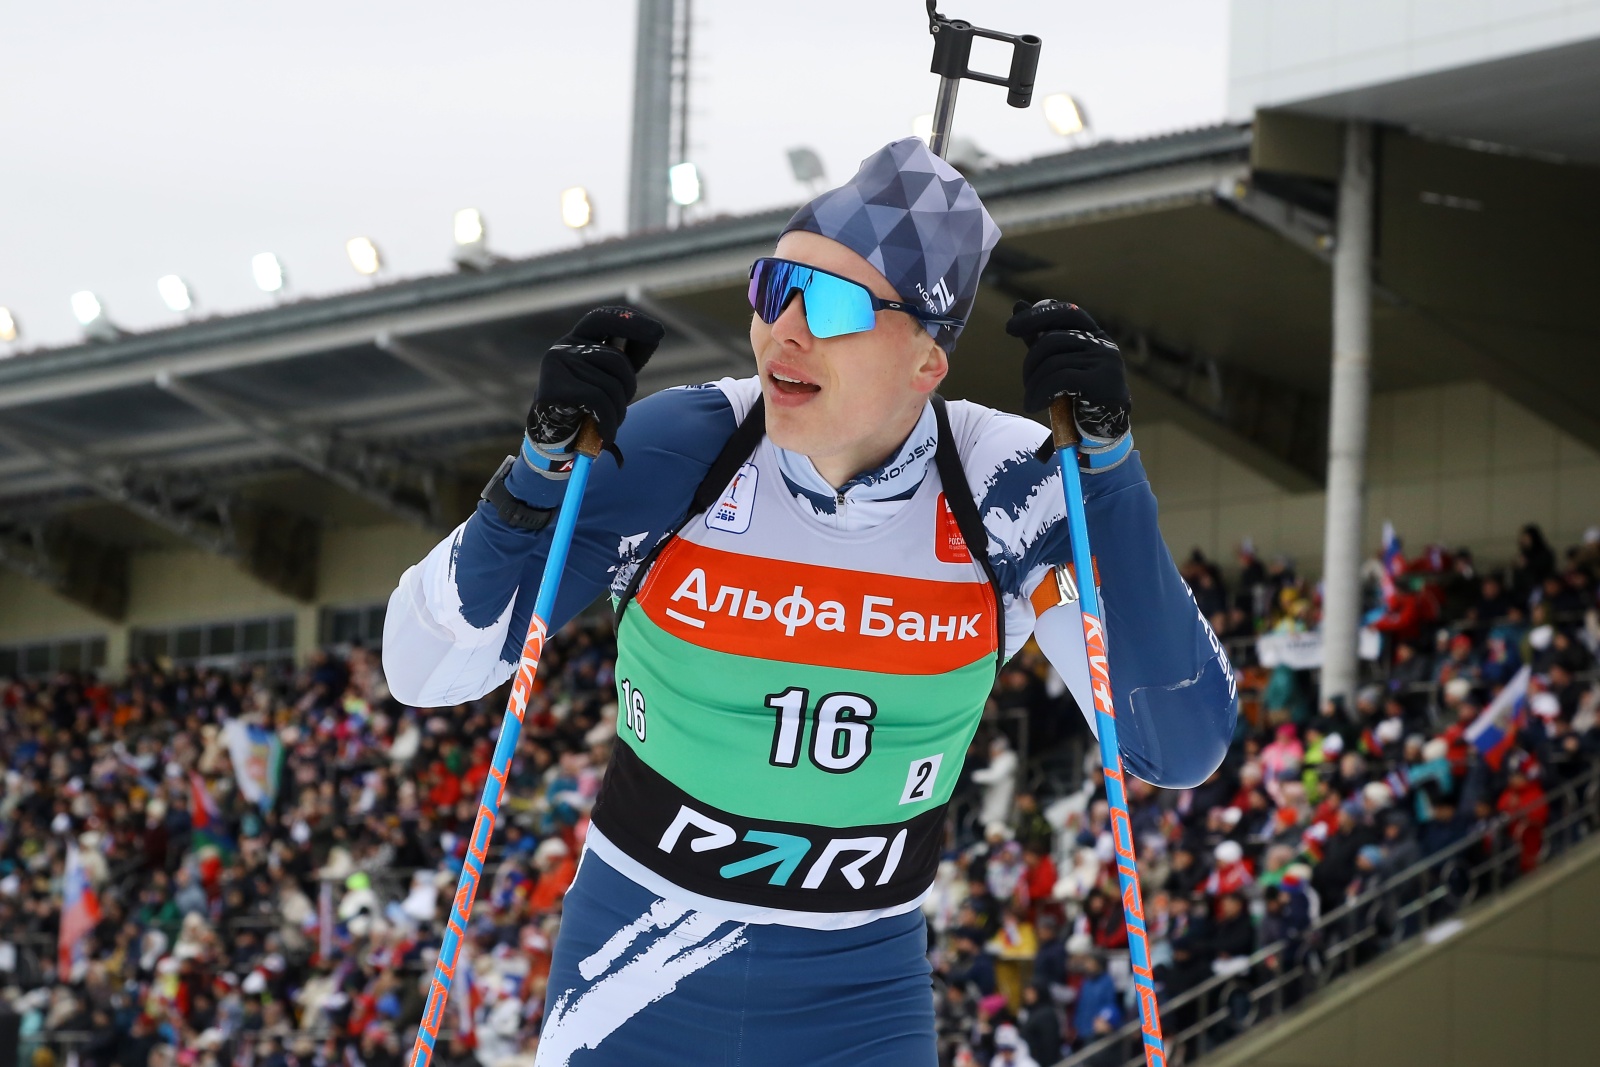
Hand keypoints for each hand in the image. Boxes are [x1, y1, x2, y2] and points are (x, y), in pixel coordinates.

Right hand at [529, 306, 665, 451]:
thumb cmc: (583, 408)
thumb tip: (654, 334)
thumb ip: (623, 361)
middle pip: (616, 359)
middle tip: (623, 405)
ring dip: (618, 410)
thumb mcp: (604, 380)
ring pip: (610, 385)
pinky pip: (599, 401)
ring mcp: (557, 364)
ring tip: (609, 424)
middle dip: (628, 386)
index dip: (630, 322)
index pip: (602, 319)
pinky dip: (609, 422)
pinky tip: (606, 435)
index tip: (657, 333)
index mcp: (576, 340)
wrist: (551, 439)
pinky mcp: (553, 387)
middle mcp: (563, 346)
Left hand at [1006, 299, 1128, 440]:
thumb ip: (1040, 338)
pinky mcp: (1103, 381)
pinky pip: (1059, 379)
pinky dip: (1040, 393)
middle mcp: (1104, 344)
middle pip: (1054, 339)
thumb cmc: (1078, 399)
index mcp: (1095, 336)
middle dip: (1031, 362)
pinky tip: (1034, 405)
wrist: (1101, 436)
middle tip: (1025, 382)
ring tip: (1030, 401)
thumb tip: (1018, 304)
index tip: (1011, 328)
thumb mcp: (1058, 365)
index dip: (1037, 315)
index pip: (1067, 312)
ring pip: (1053, 362)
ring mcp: (1106, 361)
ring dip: (1033, 384)